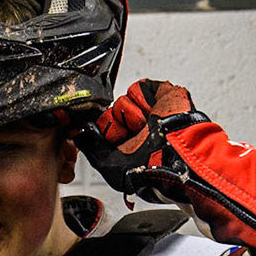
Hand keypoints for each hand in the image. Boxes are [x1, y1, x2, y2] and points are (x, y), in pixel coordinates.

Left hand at [73, 79, 206, 195]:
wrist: (176, 150)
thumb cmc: (151, 166)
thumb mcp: (110, 165)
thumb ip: (92, 148)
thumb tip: (79, 136)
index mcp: (125, 144)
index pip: (102, 128)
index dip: (105, 130)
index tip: (114, 137)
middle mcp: (134, 126)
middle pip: (108, 113)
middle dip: (116, 124)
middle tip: (132, 135)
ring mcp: (145, 109)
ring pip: (120, 101)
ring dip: (130, 115)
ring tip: (145, 126)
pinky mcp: (155, 93)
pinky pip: (135, 89)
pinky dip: (140, 101)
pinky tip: (151, 113)